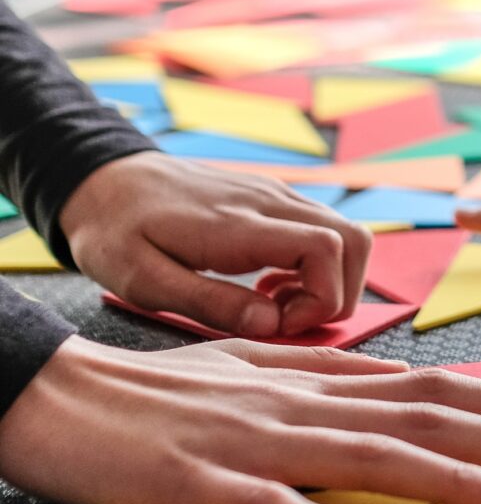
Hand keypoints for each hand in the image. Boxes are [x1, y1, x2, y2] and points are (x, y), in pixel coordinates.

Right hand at [0, 337, 480, 503]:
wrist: (67, 393)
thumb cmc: (170, 388)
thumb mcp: (260, 366)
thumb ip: (330, 373)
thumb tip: (397, 379)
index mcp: (315, 381)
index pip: (424, 385)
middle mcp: (301, 404)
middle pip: (419, 419)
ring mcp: (254, 443)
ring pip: (365, 457)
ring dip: (444, 480)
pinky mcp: (200, 482)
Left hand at [60, 152, 371, 336]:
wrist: (104, 179)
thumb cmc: (116, 233)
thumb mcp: (143, 280)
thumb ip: (210, 303)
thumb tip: (272, 322)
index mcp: (239, 224)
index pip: (326, 248)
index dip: (321, 297)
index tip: (280, 324)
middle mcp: (270, 201)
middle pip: (354, 241)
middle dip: (339, 294)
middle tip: (289, 321)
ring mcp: (276, 196)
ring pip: (348, 235)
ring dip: (329, 281)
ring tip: (277, 306)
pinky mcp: (274, 199)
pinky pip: (324, 232)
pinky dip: (315, 268)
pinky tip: (270, 287)